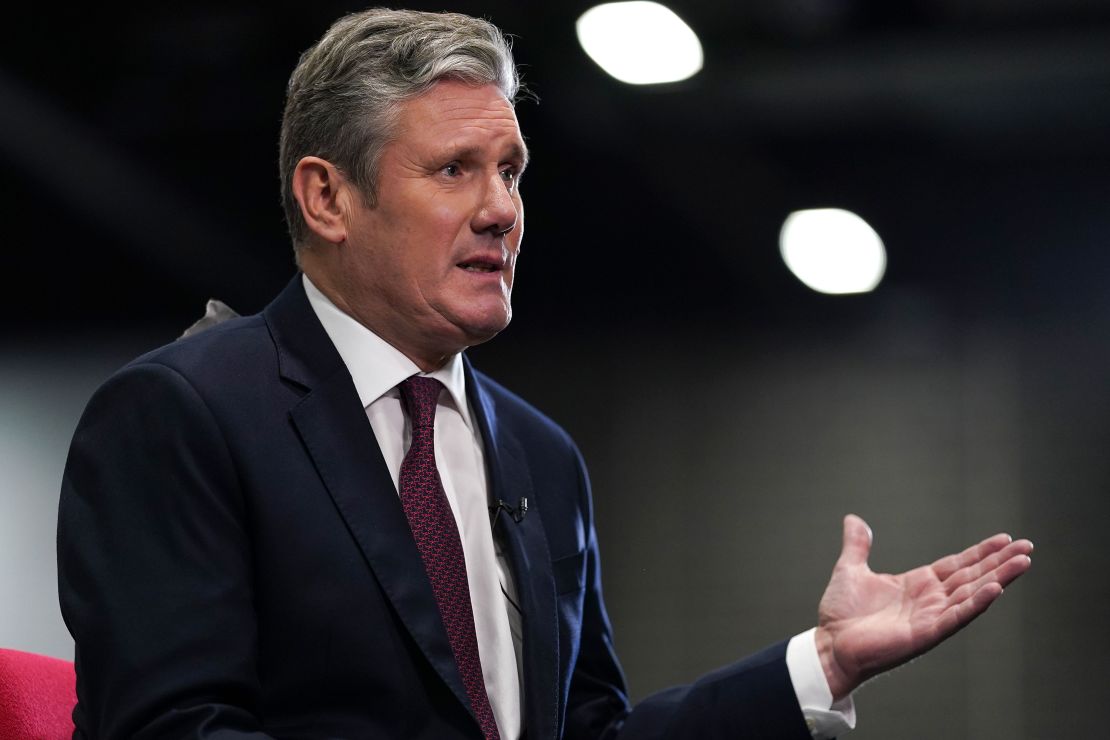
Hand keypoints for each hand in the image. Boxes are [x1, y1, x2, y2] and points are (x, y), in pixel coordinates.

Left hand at [814, 514, 1032, 700]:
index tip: (1005, 539)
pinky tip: (996, 590)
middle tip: (1028, 546)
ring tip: (1023, 563)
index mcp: (918, 584)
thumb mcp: (851, 569)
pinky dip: (976, 604)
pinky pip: (956, 617)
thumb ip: (858, 545)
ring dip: (999, 578)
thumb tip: (853, 519)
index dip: (981, 552)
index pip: (958, 565)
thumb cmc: (842, 613)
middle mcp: (930, 600)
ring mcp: (931, 617)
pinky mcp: (926, 634)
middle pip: (973, 576)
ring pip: (972, 594)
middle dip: (1000, 562)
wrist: (830, 644)